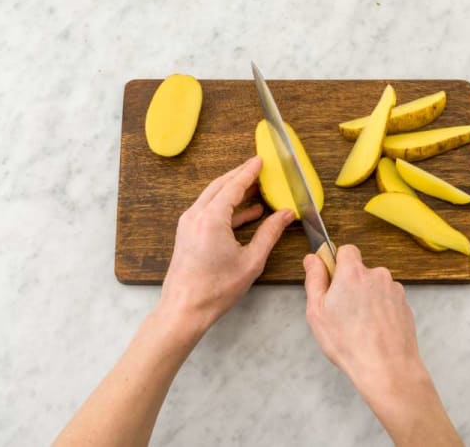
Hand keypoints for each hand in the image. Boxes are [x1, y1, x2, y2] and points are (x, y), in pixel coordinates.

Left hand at [160, 156, 294, 331]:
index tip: (261, 160)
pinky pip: (208, 210)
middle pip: (220, 186)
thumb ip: (270, 233)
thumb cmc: (216, 289)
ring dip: (233, 190)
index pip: (233, 185)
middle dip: (240, 176)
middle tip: (259, 169)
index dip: (249, 171)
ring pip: (212, 196)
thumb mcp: (251, 261)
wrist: (184, 309)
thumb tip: (285, 214)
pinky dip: (226, 207)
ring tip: (256, 189)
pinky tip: (246, 213)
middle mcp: (196, 216)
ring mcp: (188, 224)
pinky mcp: (187, 233)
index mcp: (211, 219)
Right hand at [304, 244, 421, 387]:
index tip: (332, 281)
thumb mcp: (317, 312)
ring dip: (367, 298)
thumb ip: (314, 279)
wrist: (387, 368)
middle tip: (342, 311)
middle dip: (351, 285)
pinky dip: (381, 310)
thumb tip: (312, 258)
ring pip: (375, 286)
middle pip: (361, 270)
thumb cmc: (349, 343)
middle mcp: (377, 275)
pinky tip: (374, 330)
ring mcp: (394, 290)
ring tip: (360, 326)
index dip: (338, 263)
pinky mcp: (405, 304)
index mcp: (353, 273)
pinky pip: (388, 300)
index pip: (346, 250)